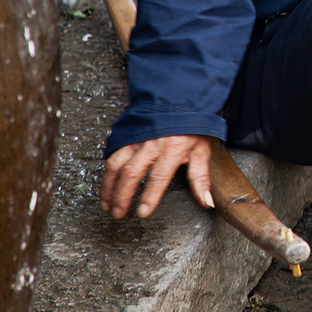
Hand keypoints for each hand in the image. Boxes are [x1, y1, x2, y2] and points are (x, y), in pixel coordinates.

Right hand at [100, 134, 214, 219]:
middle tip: (118, 213)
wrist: (179, 99)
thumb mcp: (202, 150)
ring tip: (106, 204)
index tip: (142, 212)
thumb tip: (206, 201)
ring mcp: (136, 138)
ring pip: (116, 164)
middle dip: (122, 196)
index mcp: (172, 148)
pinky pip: (112, 153)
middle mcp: (151, 143)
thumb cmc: (192, 125)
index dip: (149, 196)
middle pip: (132, 173)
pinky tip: (105, 183)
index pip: (158, 177)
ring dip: (109, 186)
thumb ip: (201, 178)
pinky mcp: (126, 133)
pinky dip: (106, 170)